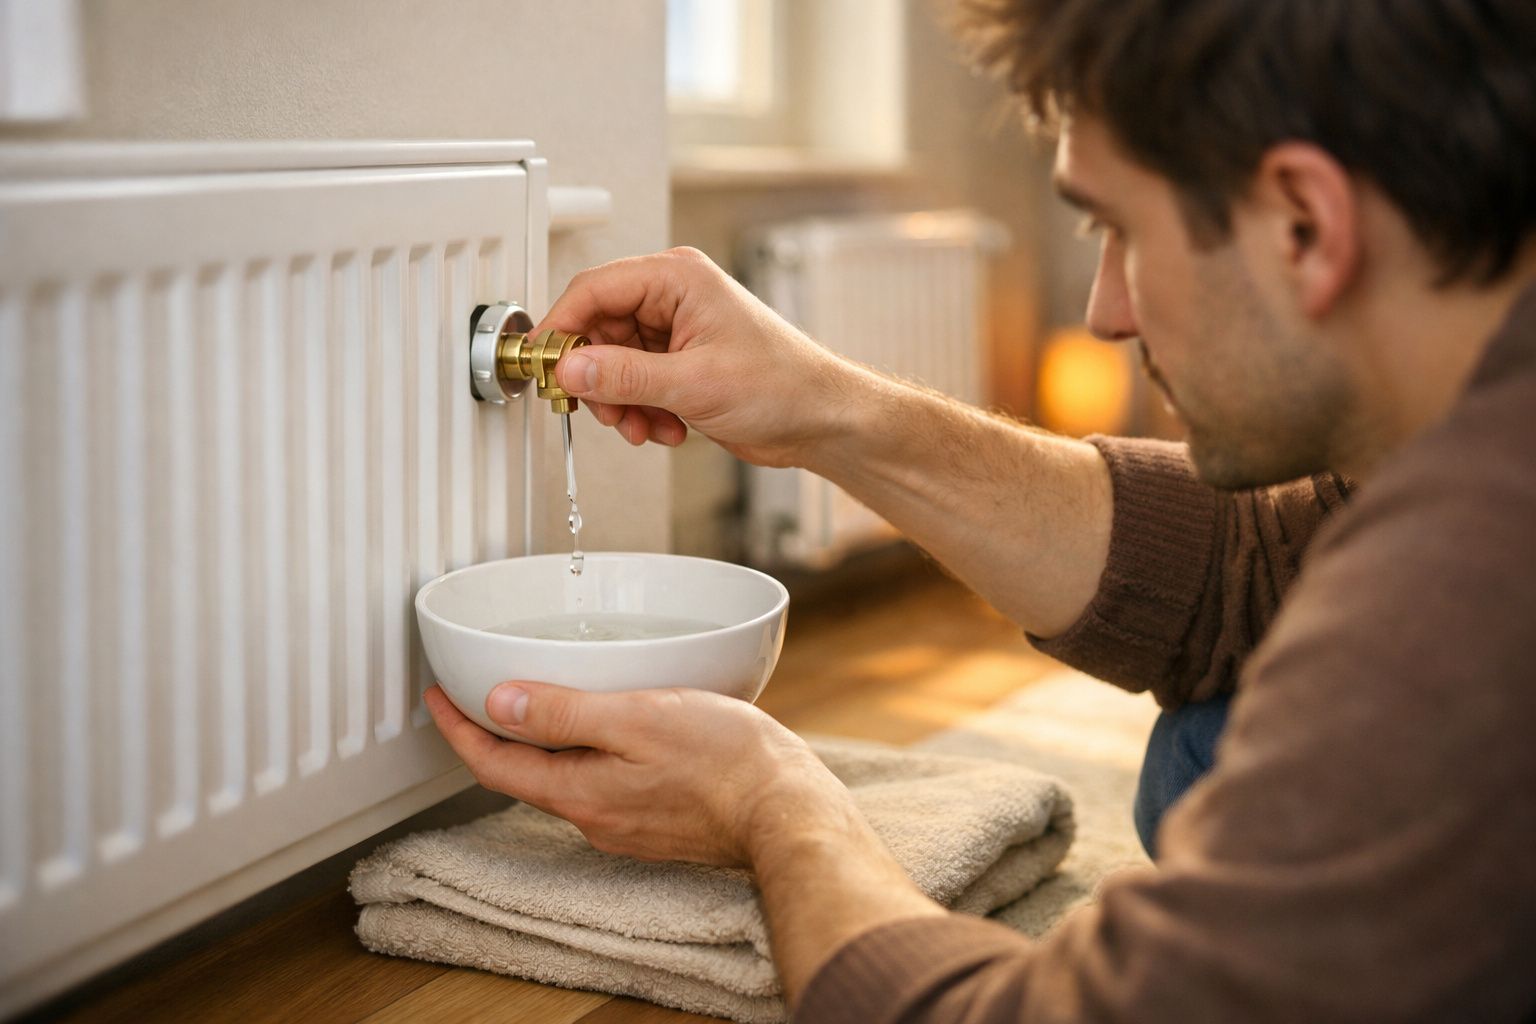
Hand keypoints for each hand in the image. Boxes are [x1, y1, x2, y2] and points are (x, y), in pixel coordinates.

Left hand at [422, 681, 855, 866]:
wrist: (789, 811)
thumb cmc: (725, 761)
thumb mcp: (636, 718)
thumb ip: (564, 712)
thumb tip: (498, 704)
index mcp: (580, 793)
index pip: (493, 764)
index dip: (458, 728)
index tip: (438, 696)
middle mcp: (596, 818)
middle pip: (526, 773)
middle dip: (499, 732)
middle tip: (480, 690)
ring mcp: (628, 825)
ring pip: (568, 778)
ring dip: (548, 741)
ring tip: (547, 696)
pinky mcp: (659, 822)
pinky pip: (607, 783)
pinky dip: (592, 752)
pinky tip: (616, 725)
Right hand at [536, 247, 863, 467]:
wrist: (820, 421)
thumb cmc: (784, 385)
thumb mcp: (694, 383)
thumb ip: (624, 375)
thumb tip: (570, 367)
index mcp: (677, 279)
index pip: (594, 289)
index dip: (561, 327)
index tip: (542, 363)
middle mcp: (673, 298)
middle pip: (598, 330)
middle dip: (599, 379)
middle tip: (602, 410)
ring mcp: (675, 332)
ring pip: (613, 364)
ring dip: (622, 403)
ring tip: (646, 426)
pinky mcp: (679, 364)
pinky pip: (635, 384)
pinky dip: (642, 412)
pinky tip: (668, 429)